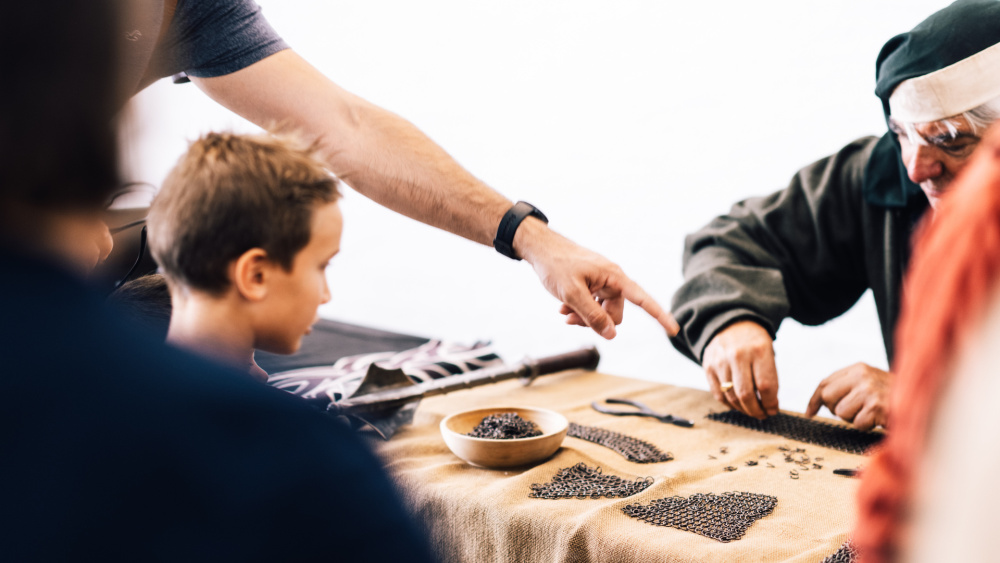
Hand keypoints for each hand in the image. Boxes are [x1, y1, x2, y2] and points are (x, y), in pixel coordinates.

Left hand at [516, 218, 678, 339]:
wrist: (539, 247)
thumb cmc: (555, 265)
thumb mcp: (571, 294)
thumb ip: (592, 316)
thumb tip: (612, 335)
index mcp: (613, 277)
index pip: (642, 299)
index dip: (659, 315)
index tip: (674, 330)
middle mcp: (612, 279)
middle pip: (615, 314)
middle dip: (595, 321)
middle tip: (570, 319)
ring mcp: (601, 282)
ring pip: (602, 312)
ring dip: (584, 317)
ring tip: (563, 312)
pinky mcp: (591, 284)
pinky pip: (592, 305)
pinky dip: (579, 310)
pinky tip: (563, 308)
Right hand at [701, 320, 778, 418]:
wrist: (729, 323)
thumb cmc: (754, 343)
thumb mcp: (768, 352)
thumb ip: (769, 377)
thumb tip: (769, 406)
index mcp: (759, 350)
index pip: (766, 386)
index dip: (771, 403)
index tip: (773, 410)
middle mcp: (737, 355)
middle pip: (746, 395)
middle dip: (757, 411)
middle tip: (763, 415)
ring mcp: (720, 361)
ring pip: (731, 397)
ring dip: (744, 410)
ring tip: (752, 410)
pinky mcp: (708, 366)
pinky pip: (718, 394)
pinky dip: (729, 404)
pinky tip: (738, 405)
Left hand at [805, 363, 890, 429]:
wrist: (923, 400)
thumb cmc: (893, 395)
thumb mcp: (869, 383)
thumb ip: (847, 386)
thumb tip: (818, 402)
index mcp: (858, 368)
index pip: (825, 383)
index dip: (815, 399)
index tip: (809, 412)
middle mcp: (862, 375)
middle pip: (827, 396)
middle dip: (835, 409)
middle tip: (854, 411)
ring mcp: (869, 390)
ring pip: (840, 412)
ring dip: (853, 418)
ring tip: (870, 412)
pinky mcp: (875, 406)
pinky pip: (857, 424)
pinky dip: (866, 426)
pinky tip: (878, 418)